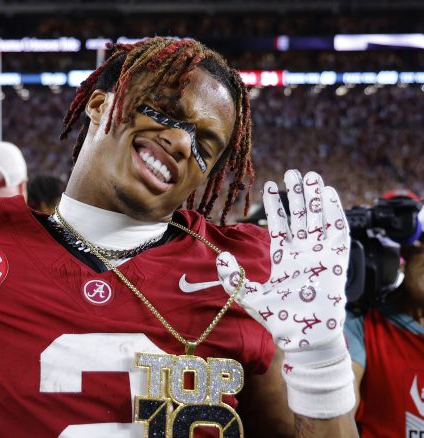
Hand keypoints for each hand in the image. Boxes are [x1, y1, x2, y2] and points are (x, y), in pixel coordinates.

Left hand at [217, 170, 348, 359]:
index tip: (270, 184)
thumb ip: (231, 277)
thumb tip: (219, 257)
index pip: (280, 224)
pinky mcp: (337, 260)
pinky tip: (328, 194)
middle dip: (297, 194)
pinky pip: (338, 231)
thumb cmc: (278, 319)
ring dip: (315, 197)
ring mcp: (320, 255)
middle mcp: (303, 253)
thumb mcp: (247, 295)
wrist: (303, 337)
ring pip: (318, 218)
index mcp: (284, 258)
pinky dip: (334, 212)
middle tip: (293, 172)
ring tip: (310, 175)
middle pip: (301, 216)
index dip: (276, 205)